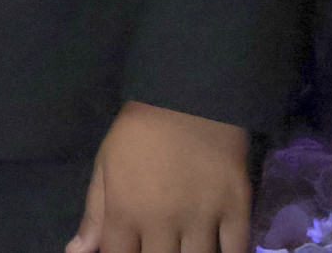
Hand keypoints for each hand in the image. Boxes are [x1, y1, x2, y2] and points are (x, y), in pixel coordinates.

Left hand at [68, 101, 250, 252]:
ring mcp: (201, 217)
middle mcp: (162, 223)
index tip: (133, 250)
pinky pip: (236, 250)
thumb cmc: (138, 130)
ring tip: (184, 247)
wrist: (186, 94)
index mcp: (125, 212)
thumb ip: (94, 214)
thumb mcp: (105, 166)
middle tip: (161, 246)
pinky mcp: (236, 207)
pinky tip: (219, 250)